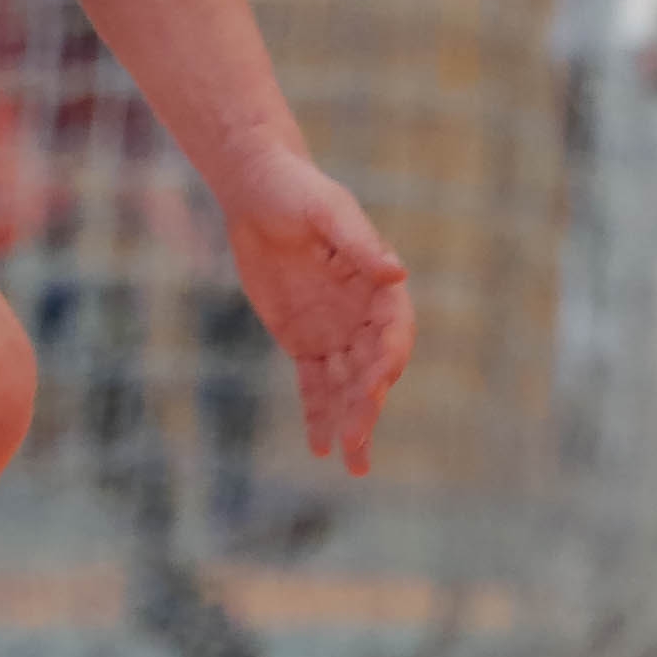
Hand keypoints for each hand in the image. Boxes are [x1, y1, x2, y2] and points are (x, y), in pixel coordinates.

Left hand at [210, 137, 413, 475]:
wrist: (259, 193)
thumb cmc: (300, 193)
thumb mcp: (329, 213)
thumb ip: (360, 245)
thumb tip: (397, 273)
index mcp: (379, 285)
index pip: (393, 331)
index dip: (387, 359)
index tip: (378, 385)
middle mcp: (363, 315)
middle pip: (371, 368)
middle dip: (366, 405)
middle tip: (357, 441)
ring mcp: (335, 332)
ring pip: (346, 386)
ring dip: (349, 423)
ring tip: (352, 464)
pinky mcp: (304, 342)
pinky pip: (314, 384)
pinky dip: (317, 414)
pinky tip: (319, 447)